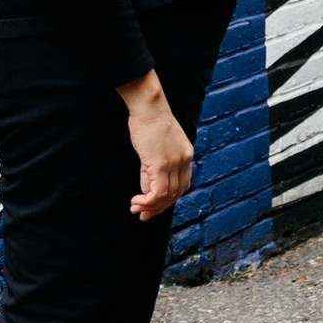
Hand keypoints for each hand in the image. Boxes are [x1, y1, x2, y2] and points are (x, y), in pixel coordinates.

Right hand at [117, 74, 192, 222]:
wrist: (149, 108)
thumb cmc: (149, 124)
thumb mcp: (156, 148)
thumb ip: (153, 169)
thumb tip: (146, 190)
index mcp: (187, 156)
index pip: (182, 186)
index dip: (168, 199)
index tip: (153, 206)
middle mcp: (184, 161)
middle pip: (176, 194)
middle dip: (159, 207)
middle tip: (142, 214)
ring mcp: (174, 163)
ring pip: (167, 196)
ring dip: (150, 206)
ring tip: (135, 208)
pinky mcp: (161, 164)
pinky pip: (158, 192)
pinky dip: (148, 201)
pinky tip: (136, 200)